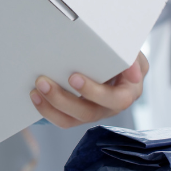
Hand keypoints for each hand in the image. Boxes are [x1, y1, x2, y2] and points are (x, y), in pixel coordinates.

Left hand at [28, 52, 149, 128]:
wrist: (113, 55)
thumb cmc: (122, 52)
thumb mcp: (131, 50)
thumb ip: (131, 57)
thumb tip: (133, 71)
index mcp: (129, 91)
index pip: (117, 99)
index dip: (94, 92)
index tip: (73, 78)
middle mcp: (112, 105)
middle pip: (90, 112)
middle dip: (65, 99)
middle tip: (44, 82)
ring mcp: (96, 111)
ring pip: (74, 118)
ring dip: (53, 104)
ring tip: (38, 87)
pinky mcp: (81, 114)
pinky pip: (64, 120)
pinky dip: (48, 110)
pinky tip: (36, 96)